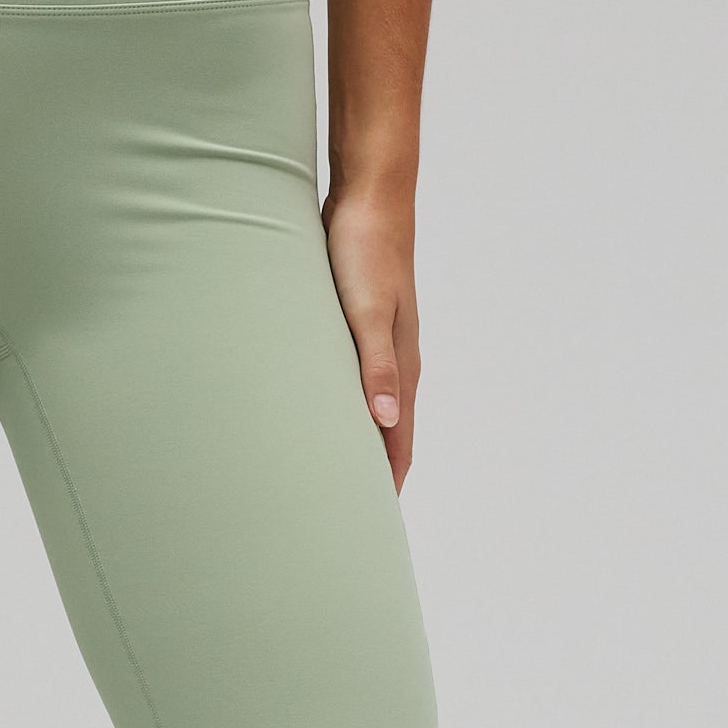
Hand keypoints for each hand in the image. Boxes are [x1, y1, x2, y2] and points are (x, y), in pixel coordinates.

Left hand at [323, 186, 420, 491]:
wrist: (369, 198)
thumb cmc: (365, 251)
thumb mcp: (366, 311)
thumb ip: (374, 366)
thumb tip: (386, 422)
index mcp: (400, 366)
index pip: (398, 443)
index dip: (387, 485)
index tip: (370, 528)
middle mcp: (395, 363)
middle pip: (389, 436)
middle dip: (373, 478)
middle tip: (347, 520)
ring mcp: (379, 346)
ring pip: (374, 412)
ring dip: (360, 447)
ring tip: (336, 481)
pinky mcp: (360, 328)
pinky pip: (357, 385)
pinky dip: (347, 412)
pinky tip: (327, 419)